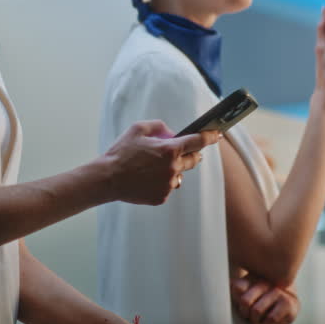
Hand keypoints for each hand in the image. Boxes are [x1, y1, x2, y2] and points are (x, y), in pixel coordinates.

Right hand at [100, 121, 220, 204]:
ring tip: (154, 168)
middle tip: (181, 151)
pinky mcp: (162, 197)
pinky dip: (161, 182)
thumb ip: (159, 126)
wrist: (107, 179)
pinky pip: (168, 187)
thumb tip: (172, 133)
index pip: (198, 141)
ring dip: (173, 170)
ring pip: (179, 175)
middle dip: (191, 154)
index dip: (210, 136)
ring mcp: (168, 184)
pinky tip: (146, 179)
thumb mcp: (138, 129)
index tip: (217, 134)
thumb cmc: (121, 152)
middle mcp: (173, 168)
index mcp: (170, 149)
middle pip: (193, 160)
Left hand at [232, 275, 300, 323]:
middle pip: (245, 301)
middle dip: (245, 312)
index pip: (237, 287)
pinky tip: (270, 318)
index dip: (236, 299)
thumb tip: (233, 286)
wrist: (288, 303)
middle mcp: (266, 282)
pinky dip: (268, 322)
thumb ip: (237, 288)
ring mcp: (278, 291)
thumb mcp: (247, 292)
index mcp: (253, 277)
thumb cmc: (261, 299)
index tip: (242, 303)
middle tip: (249, 314)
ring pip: (257, 311)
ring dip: (256, 319)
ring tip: (260, 317)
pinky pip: (270, 318)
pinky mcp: (288, 303)